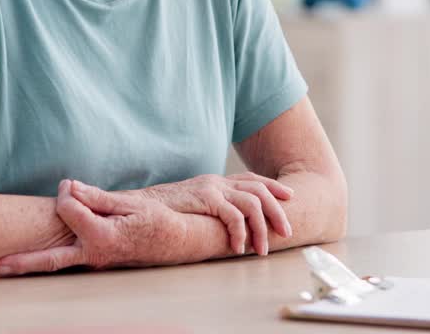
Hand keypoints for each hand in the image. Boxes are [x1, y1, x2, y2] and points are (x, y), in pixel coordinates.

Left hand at [0, 180, 189, 275]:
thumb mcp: (128, 203)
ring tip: (3, 266)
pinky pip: (66, 260)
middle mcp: (93, 254)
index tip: (69, 185)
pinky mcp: (93, 260)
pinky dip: (47, 259)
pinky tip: (29, 258)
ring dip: (30, 263)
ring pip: (56, 263)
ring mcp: (93, 261)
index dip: (66, 193)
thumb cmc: (155, 221)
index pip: (69, 209)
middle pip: (51, 259)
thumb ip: (95, 197)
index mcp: (102, 237)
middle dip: (23, 262)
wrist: (174, 242)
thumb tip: (68, 188)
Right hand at [142, 173, 292, 255]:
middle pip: (259, 190)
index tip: (289, 196)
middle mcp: (218, 182)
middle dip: (277, 211)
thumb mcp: (192, 208)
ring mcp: (212, 188)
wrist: (140, 207)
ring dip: (261, 228)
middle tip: (286, 232)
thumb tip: (227, 226)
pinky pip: (233, 215)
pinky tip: (239, 248)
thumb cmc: (164, 212)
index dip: (272, 186)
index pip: (252, 179)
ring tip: (261, 250)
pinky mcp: (205, 198)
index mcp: (216, 182)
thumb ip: (210, 210)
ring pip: (252, 203)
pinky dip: (240, 233)